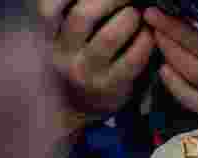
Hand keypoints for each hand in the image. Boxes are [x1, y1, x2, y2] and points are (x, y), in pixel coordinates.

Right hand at [36, 0, 155, 128]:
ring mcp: (87, 72)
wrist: (79, 106)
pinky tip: (149, 35)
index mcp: (49, 35)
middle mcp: (63, 53)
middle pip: (83, 16)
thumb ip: (79, 15)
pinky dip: (144, 42)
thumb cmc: (79, 60)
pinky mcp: (111, 86)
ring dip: (129, 19)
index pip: (48, 7)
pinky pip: (131, 60)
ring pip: (108, 37)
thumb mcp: (68, 37)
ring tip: (138, 15)